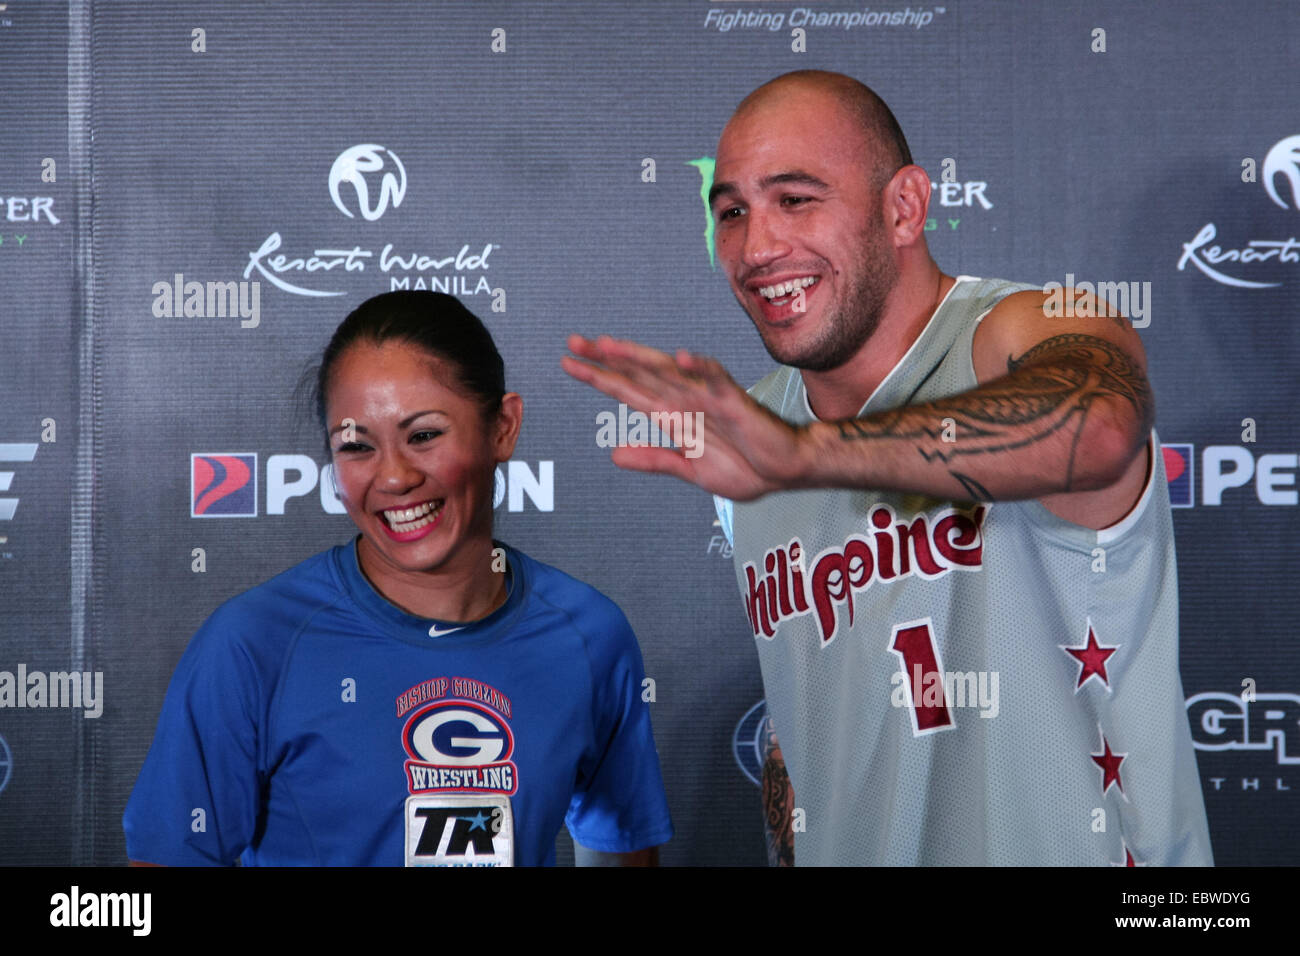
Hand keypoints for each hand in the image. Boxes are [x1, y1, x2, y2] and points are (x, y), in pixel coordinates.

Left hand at [562, 335, 805, 500]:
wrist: (784, 472)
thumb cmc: (744, 466)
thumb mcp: (688, 469)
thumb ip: (654, 460)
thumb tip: (613, 455)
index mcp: (672, 415)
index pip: (628, 390)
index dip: (599, 378)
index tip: (569, 363)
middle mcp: (684, 400)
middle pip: (640, 374)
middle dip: (607, 359)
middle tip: (574, 342)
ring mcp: (708, 398)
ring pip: (669, 371)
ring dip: (640, 358)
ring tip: (611, 346)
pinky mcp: (735, 403)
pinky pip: (716, 381)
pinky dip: (701, 369)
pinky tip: (683, 358)